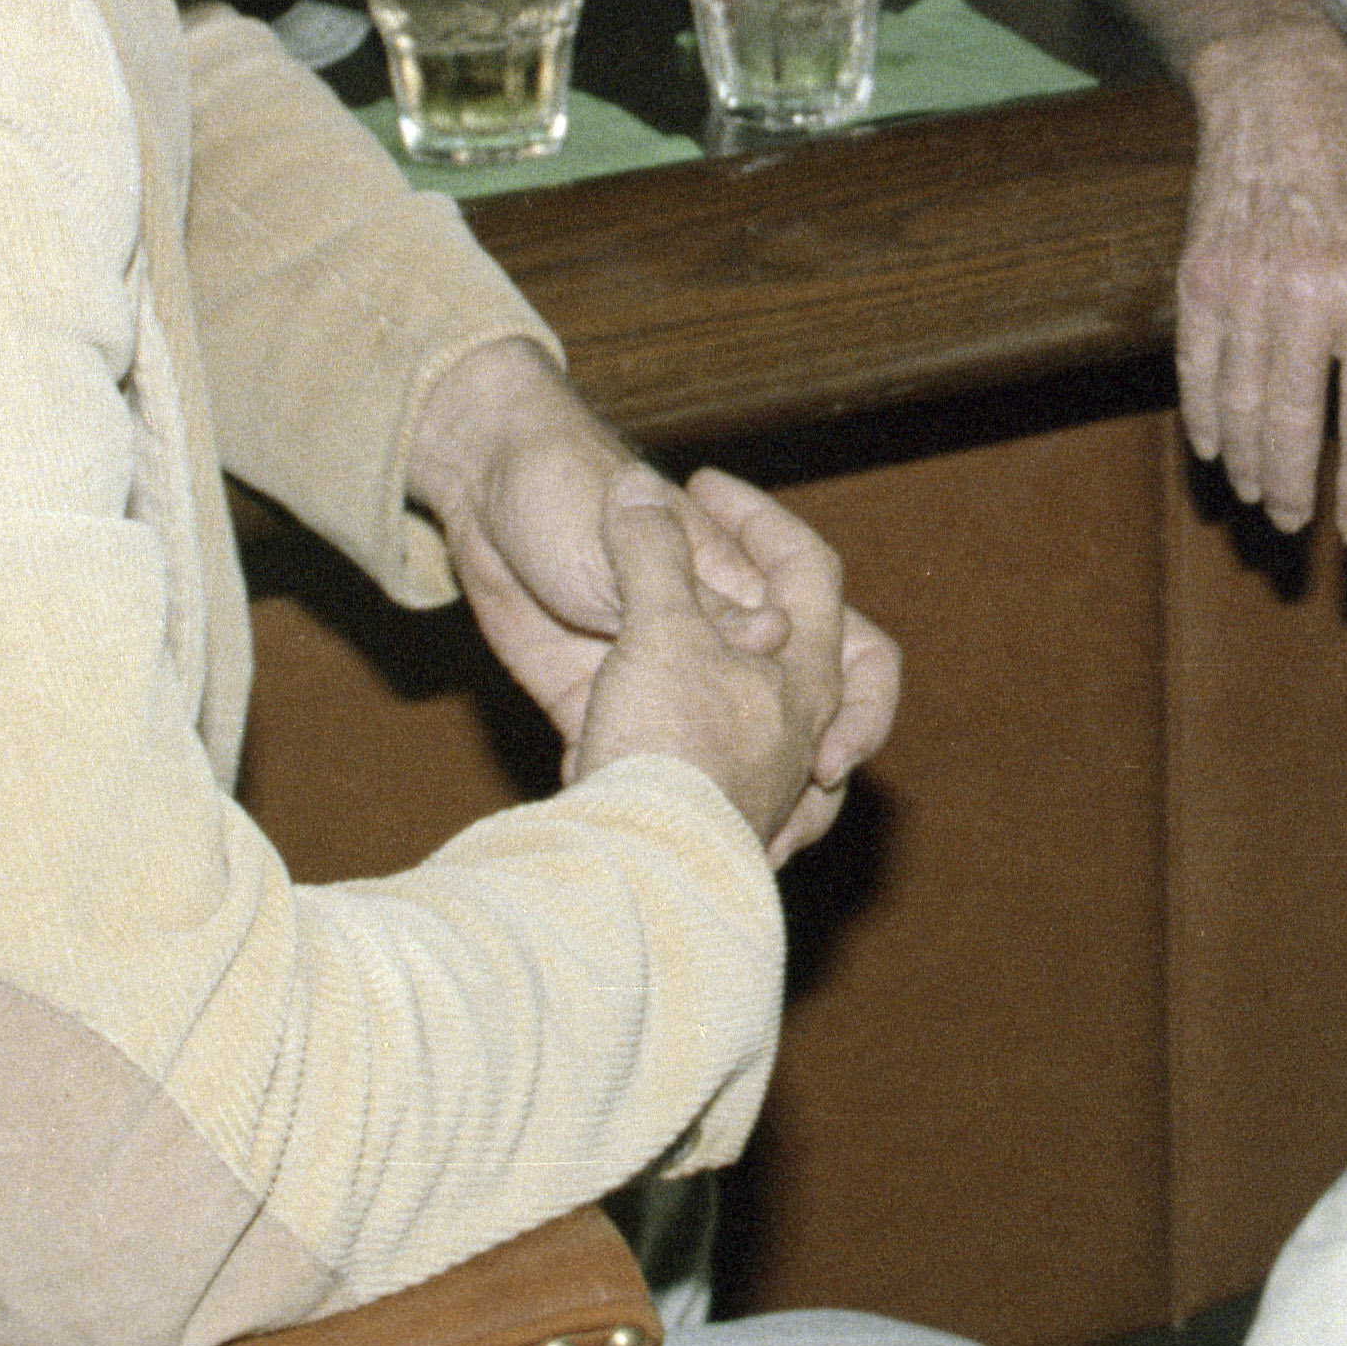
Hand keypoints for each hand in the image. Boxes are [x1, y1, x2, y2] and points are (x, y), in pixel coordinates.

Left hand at [417, 345, 888, 857]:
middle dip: (799, 796)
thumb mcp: (641, 549)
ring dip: (716, 813)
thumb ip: (703, 596)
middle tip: (769, 840)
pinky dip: (617, 799)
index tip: (831, 759)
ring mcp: (664, 684)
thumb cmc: (572, 500)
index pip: (855, 651)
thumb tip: (770, 635)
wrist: (481, 498)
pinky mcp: (595, 712)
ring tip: (691, 847)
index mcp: (753, 596)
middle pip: (807, 731)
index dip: (864, 709)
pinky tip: (594, 806)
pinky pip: (626, 775)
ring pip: (727, 766)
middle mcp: (722, 648)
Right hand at [1172, 24, 1346, 548]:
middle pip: (1296, 426)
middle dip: (1296, 489)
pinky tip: (1216, 448)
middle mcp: (1309, 296)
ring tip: (1261, 495)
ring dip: (1250, 465)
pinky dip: (1205, 418)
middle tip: (1297, 524)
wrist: (1279, 97)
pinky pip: (1196, 371)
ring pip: (1241, 409)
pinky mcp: (1198, 278)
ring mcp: (1244, 288)